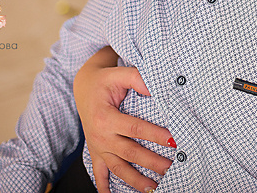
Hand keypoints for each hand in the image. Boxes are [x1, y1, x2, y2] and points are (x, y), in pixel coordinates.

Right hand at [74, 47, 172, 192]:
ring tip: (153, 188)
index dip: (155, 135)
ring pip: (118, 168)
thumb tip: (156, 88)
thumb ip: (137, 78)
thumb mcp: (118, 74)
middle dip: (151, 162)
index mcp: (105, 117)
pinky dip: (105, 187)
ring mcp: (97, 146)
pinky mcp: (95, 152)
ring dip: (135, 180)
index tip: (173, 140)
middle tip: (171, 168)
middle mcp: (99, 135)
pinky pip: (99, 173)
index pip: (135, 129)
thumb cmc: (104, 81)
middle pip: (130, 152)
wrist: (83, 87)